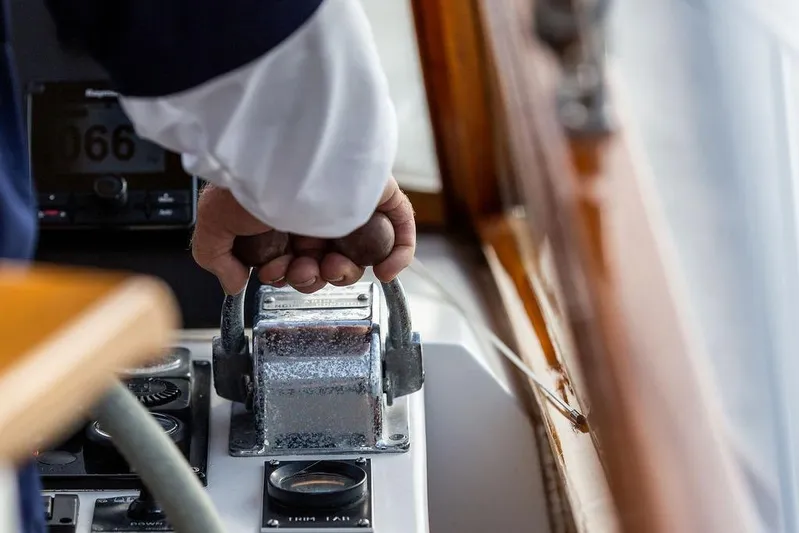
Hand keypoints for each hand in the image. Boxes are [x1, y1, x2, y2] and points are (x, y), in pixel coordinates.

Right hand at [192, 177, 415, 294]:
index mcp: (280, 218)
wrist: (276, 151)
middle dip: (311, 279)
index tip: (275, 273)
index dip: (286, 277)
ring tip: (331, 266)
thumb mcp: (214, 223)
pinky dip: (396, 257)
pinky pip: (399, 232)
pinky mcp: (379, 197)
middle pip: (323, 265)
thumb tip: (236, 284)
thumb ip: (218, 259)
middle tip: (303, 270)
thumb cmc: (245, 179)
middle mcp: (315, 213)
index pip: (292, 262)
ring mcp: (348, 207)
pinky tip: (385, 272)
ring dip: (344, 275)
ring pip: (357, 257)